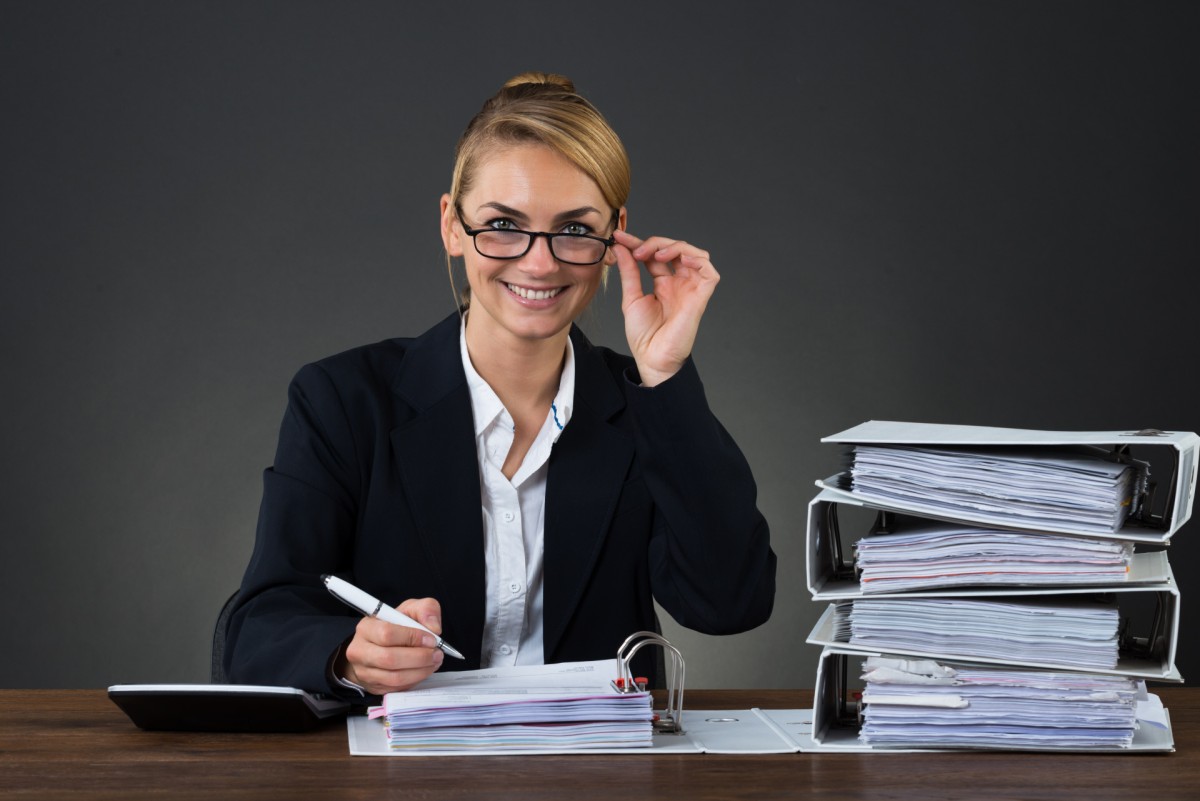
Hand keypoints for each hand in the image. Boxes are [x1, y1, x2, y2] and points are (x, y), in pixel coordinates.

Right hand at [339, 597, 444, 694]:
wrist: (379, 645)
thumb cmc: (396, 625)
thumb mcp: (410, 609)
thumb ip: (425, 609)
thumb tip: (433, 628)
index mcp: (366, 627)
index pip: (387, 634)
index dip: (413, 637)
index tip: (431, 639)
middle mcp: (360, 650)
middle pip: (390, 659)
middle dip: (419, 657)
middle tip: (437, 654)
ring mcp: (364, 672)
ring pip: (394, 677)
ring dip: (420, 671)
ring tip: (434, 662)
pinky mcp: (373, 686)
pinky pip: (396, 688)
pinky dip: (414, 680)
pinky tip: (424, 670)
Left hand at [612, 229, 718, 386]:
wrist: (652, 358)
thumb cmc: (644, 335)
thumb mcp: (631, 297)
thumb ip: (629, 271)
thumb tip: (621, 247)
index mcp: (664, 284)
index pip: (654, 255)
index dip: (639, 243)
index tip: (619, 237)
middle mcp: (679, 283)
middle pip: (675, 250)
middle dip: (655, 243)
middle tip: (636, 249)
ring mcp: (691, 289)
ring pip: (694, 254)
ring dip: (675, 247)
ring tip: (656, 254)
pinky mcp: (701, 296)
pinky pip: (709, 271)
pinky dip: (697, 259)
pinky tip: (679, 259)